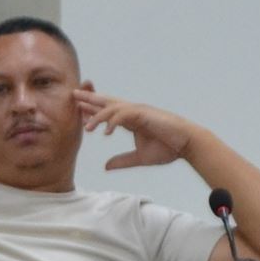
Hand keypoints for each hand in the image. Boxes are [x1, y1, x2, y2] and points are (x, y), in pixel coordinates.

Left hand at [79, 89, 199, 171]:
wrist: (186, 145)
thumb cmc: (168, 149)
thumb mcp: (139, 158)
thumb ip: (122, 161)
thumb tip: (106, 166)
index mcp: (131, 120)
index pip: (108, 112)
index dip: (93, 112)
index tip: (79, 113)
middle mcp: (133, 112)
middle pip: (107, 102)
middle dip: (90, 98)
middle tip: (73, 94)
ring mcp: (138, 111)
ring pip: (112, 107)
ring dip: (98, 115)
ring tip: (87, 127)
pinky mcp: (143, 114)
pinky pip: (123, 114)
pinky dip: (113, 122)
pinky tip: (106, 132)